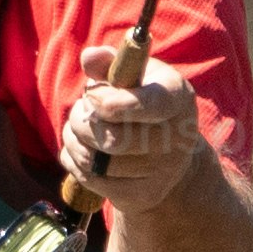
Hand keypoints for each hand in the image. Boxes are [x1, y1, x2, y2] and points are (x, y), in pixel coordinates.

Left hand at [56, 41, 207, 218]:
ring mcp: (163, 171)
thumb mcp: (132, 74)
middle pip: (113, 138)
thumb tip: (90, 57)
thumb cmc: (140, 101)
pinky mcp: (145, 194)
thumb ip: (109, 63)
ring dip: (74, 140)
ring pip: (97, 161)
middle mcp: (178, 137)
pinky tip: (81, 149)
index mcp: (178, 98)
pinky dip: (74, 161)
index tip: (91, 96)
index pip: (150, 105)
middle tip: (79, 111)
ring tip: (78, 129)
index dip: (112, 102)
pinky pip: (92, 180)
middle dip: (81, 120)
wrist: (165, 151)